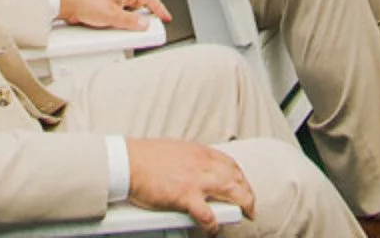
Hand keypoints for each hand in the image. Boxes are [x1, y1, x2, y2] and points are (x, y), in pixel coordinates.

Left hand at [56, 0, 170, 29]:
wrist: (67, 2)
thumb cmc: (86, 0)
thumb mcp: (112, 15)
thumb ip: (129, 21)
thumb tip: (144, 24)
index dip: (159, 8)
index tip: (166, 18)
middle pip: (140, 5)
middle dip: (147, 16)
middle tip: (152, 28)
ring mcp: (112, 1)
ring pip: (129, 11)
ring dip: (133, 21)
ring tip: (135, 33)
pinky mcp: (104, 8)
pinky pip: (119, 16)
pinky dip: (123, 23)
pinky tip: (119, 31)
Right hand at [127, 140, 254, 236]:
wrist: (129, 162)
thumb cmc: (146, 157)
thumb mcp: (175, 150)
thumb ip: (190, 160)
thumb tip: (196, 170)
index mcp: (198, 151)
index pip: (229, 162)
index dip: (240, 176)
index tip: (243, 184)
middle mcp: (201, 163)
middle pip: (235, 176)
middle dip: (248, 191)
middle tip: (251, 205)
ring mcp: (195, 179)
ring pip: (230, 189)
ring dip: (243, 203)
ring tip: (247, 214)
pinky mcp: (185, 196)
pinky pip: (207, 213)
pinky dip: (214, 223)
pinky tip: (214, 229)